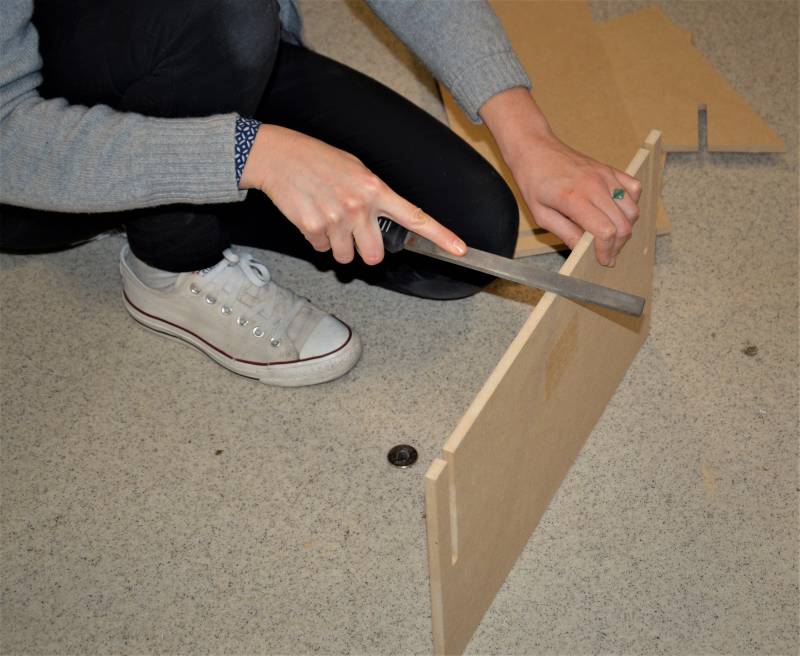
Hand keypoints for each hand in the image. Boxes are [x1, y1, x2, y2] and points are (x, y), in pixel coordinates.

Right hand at [239, 124, 466, 264]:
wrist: (278, 156)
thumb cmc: (318, 160)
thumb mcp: (355, 170)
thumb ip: (374, 196)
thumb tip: (383, 221)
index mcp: (375, 189)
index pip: (415, 217)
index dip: (440, 236)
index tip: (459, 249)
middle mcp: (359, 206)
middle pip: (375, 255)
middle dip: (364, 252)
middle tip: (353, 235)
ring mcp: (336, 219)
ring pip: (346, 257)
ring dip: (338, 247)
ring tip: (327, 220)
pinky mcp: (313, 228)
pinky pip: (322, 250)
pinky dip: (317, 240)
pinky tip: (311, 216)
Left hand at [480, 88, 641, 265]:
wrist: (535, 149)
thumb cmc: (534, 181)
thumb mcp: (541, 215)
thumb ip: (565, 232)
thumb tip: (582, 250)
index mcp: (574, 199)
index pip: (605, 231)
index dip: (607, 250)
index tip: (603, 260)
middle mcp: (594, 186)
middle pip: (623, 224)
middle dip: (618, 244)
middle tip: (607, 253)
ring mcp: (605, 176)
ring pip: (632, 209)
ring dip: (625, 227)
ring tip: (611, 236)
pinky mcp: (609, 169)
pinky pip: (633, 189)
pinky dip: (631, 204)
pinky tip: (617, 213)